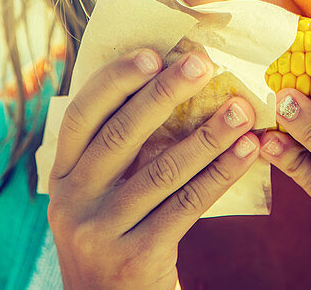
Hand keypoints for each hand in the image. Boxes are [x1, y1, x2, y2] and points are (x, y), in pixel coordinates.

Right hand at [47, 49, 260, 288]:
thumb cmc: (117, 236)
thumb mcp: (99, 194)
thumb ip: (117, 149)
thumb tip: (166, 78)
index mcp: (62, 175)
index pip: (82, 114)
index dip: (116, 80)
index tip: (153, 53)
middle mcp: (72, 200)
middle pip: (121, 134)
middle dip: (165, 94)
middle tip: (204, 65)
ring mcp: (100, 231)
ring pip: (161, 170)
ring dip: (208, 135)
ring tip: (242, 109)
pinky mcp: (135, 257)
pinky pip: (187, 205)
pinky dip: (221, 174)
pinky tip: (248, 151)